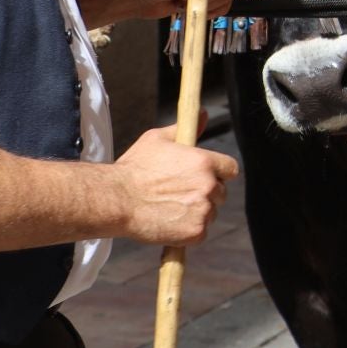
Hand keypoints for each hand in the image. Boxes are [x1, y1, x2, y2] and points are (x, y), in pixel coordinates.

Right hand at [111, 125, 239, 245]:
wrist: (116, 200)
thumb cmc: (134, 168)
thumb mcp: (157, 139)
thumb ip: (185, 128)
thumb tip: (203, 114)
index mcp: (204, 162)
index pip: (230, 169)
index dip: (219, 173)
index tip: (207, 177)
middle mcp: (209, 186)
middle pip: (221, 193)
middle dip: (206, 194)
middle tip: (180, 195)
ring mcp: (204, 210)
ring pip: (211, 213)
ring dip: (197, 213)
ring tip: (170, 209)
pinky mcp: (196, 233)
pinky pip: (201, 233)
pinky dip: (188, 231)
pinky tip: (169, 223)